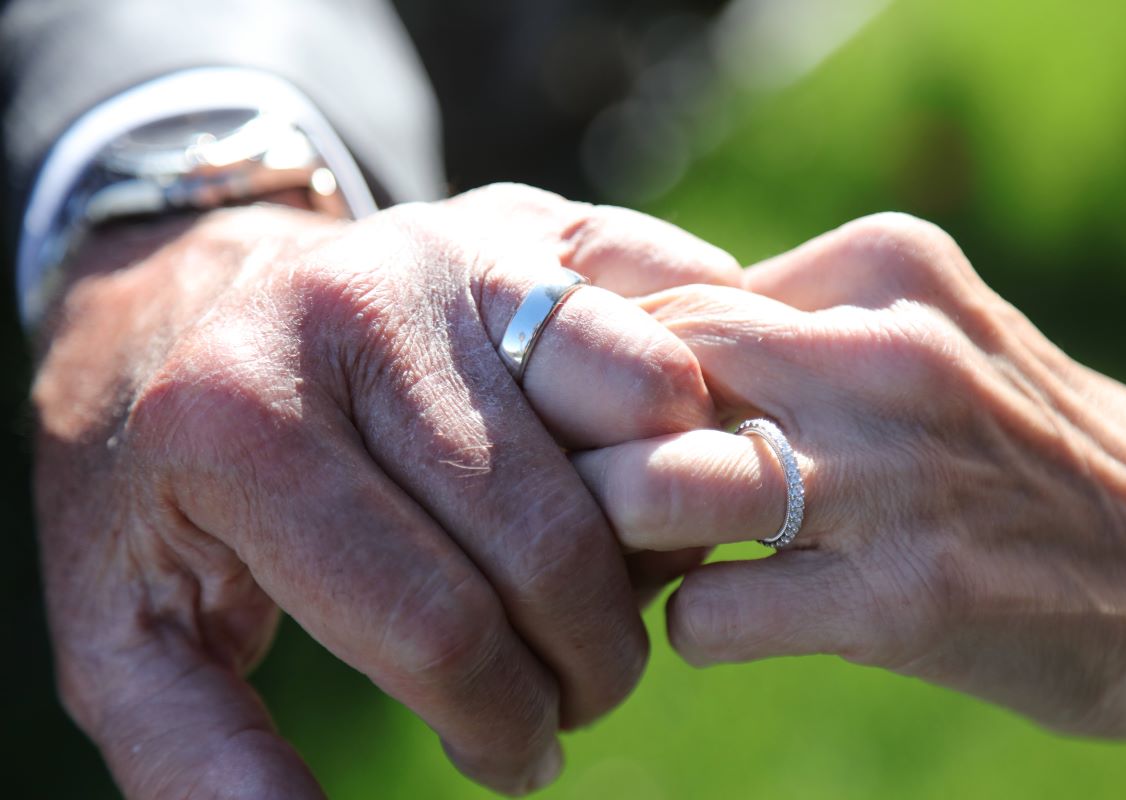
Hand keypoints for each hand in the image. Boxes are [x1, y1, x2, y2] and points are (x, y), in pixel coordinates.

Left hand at [32, 184, 740, 796]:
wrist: (196, 303)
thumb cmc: (172, 487)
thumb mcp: (131, 630)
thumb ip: (194, 753)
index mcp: (237, 421)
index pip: (434, 624)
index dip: (499, 726)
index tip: (511, 758)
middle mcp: (356, 309)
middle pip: (553, 539)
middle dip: (589, 662)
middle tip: (565, 696)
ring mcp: (457, 247)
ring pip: (647, 420)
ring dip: (656, 537)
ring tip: (600, 584)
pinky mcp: (529, 223)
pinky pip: (674, 330)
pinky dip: (688, 421)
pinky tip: (627, 483)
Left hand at [575, 213, 1125, 742]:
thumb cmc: (1026, 449)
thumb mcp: (929, 332)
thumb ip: (797, 322)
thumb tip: (642, 351)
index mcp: (886, 266)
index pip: (667, 295)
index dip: (603, 366)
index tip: (591, 415)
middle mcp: (886, 354)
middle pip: (642, 376)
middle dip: (586, 441)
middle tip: (584, 486)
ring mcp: (894, 477)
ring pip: (654, 488)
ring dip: (621, 531)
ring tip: (645, 553)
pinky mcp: (906, 598)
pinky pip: (711, 614)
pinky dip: (696, 624)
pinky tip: (735, 618)